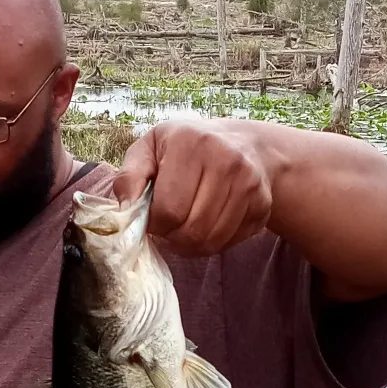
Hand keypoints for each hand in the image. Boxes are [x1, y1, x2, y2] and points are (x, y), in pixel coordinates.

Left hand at [112, 119, 278, 255]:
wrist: (242, 143)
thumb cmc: (186, 147)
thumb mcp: (150, 148)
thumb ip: (129, 175)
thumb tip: (123, 209)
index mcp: (192, 143)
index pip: (169, 209)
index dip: (154, 223)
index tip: (152, 216)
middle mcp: (227, 161)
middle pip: (191, 230)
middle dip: (172, 236)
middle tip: (168, 225)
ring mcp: (249, 184)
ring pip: (211, 241)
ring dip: (190, 244)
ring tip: (183, 227)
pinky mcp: (263, 204)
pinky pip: (230, 243)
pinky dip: (212, 243)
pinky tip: (206, 225)